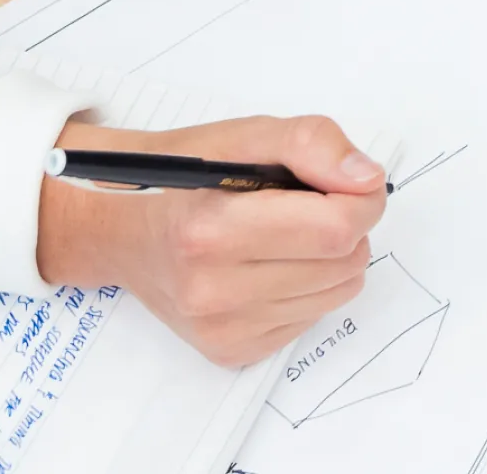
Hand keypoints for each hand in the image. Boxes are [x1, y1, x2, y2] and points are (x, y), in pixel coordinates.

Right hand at [35, 115, 386, 365]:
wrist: (119, 229)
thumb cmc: (182, 176)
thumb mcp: (244, 135)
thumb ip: (311, 144)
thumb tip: (366, 179)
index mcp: (212, 231)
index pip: (335, 229)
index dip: (360, 199)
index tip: (347, 181)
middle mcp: (212, 291)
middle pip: (344, 262)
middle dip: (346, 225)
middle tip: (307, 204)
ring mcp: (221, 329)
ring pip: (337, 294)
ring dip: (330, 258)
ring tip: (285, 233)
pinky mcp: (230, 351)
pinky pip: (310, 319)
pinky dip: (306, 288)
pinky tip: (268, 264)